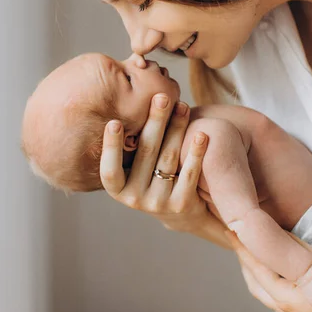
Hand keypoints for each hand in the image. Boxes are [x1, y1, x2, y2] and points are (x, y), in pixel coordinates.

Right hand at [100, 94, 209, 232]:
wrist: (181, 213)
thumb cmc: (153, 178)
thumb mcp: (136, 169)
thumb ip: (133, 146)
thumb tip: (133, 102)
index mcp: (118, 189)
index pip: (110, 168)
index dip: (111, 147)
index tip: (114, 122)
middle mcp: (134, 198)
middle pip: (146, 153)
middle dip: (155, 121)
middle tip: (161, 98)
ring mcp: (158, 203)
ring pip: (168, 159)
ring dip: (176, 129)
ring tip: (182, 106)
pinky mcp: (181, 204)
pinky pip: (189, 174)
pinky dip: (195, 152)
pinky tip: (201, 135)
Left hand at [226, 231, 311, 311]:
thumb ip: (297, 251)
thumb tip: (279, 237)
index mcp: (287, 297)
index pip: (257, 269)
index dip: (242, 249)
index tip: (232, 233)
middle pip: (255, 284)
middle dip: (245, 262)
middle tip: (239, 243)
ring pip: (265, 295)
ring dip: (257, 275)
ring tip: (253, 256)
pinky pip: (279, 303)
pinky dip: (271, 286)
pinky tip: (276, 277)